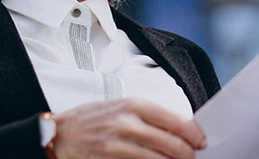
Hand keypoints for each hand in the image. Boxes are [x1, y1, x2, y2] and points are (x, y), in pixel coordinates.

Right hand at [51, 99, 205, 158]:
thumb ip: (148, 117)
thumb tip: (178, 130)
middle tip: (192, 158)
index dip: (194, 134)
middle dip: (188, 155)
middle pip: (172, 144)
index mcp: (133, 105)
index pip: (175, 121)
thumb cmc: (90, 120)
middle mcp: (127, 123)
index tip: (201, 142)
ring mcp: (117, 144)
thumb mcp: (120, 108)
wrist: (57, 134)